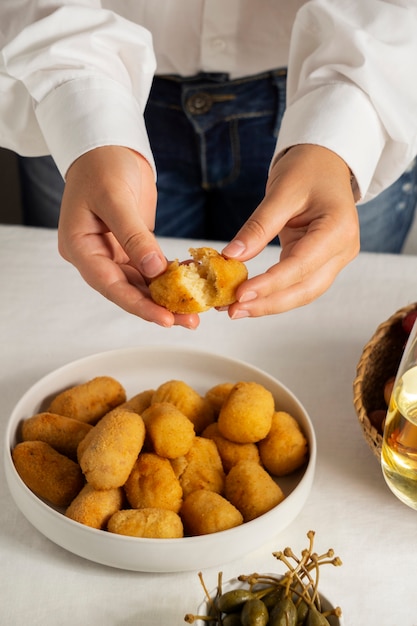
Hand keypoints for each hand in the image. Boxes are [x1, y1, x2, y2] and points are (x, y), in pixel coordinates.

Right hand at [57, 146, 199, 327]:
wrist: (107, 146)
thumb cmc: (103, 165)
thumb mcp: (116, 197)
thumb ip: (134, 236)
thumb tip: (155, 271)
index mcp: (79, 246)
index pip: (110, 284)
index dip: (138, 305)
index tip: (165, 319)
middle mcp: (93, 256)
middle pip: (125, 291)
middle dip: (157, 308)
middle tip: (189, 321)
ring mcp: (111, 253)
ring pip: (138, 285)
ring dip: (165, 298)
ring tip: (193, 312)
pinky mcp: (129, 247)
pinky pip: (147, 270)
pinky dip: (167, 279)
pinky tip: (190, 287)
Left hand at [222, 144, 359, 317]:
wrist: (326, 163)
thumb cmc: (307, 169)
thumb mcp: (281, 191)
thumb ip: (258, 226)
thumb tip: (232, 256)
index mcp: (338, 229)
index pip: (301, 265)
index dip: (270, 284)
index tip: (240, 294)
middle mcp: (343, 250)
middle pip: (305, 289)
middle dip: (268, 303)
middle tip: (233, 311)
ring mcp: (335, 259)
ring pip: (303, 293)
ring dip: (269, 304)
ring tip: (235, 309)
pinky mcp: (321, 263)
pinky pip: (298, 284)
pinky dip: (274, 293)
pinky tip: (249, 298)